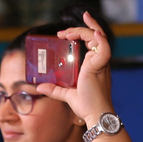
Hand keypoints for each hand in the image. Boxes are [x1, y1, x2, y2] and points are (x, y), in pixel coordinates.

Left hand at [36, 11, 113, 125]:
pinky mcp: (99, 65)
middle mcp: (98, 61)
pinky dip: (98, 38)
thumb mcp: (67, 94)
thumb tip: (40, 87)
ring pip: (96, 37)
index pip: (91, 42)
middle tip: (62, 31)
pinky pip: (103, 47)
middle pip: (94, 36)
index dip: (82, 32)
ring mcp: (100, 62)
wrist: (95, 114)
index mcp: (93, 64)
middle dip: (81, 27)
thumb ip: (55, 89)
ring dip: (81, 30)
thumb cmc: (87, 106)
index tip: (65, 32)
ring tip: (65, 33)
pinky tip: (88, 34)